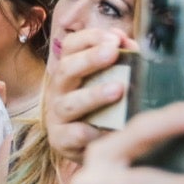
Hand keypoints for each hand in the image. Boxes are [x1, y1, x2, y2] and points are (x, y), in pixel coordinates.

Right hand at [43, 28, 134, 161]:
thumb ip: (118, 59)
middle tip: (112, 52)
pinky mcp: (61, 140)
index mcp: (68, 70)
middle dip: (89, 59)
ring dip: (93, 94)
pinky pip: (75, 135)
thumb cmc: (97, 107)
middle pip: (66, 69)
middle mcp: (58, 90)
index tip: (114, 38)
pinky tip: (112, 130)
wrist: (82, 145)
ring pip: (70, 103)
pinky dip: (93, 132)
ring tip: (117, 89)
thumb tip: (127, 41)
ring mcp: (57, 115)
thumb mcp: (105, 80)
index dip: (90, 38)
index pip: (70, 46)